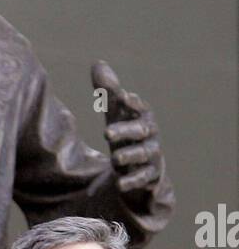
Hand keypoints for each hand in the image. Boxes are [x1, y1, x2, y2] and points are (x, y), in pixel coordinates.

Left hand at [92, 60, 162, 197]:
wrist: (140, 164)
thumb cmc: (127, 132)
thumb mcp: (116, 113)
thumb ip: (108, 92)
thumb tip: (97, 63)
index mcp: (142, 116)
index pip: (139, 106)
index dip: (133, 102)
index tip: (123, 97)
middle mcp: (149, 134)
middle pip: (140, 130)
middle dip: (125, 131)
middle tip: (106, 133)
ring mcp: (151, 155)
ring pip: (142, 154)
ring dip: (128, 155)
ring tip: (114, 159)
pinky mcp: (149, 175)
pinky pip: (142, 178)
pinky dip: (132, 181)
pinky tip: (120, 184)